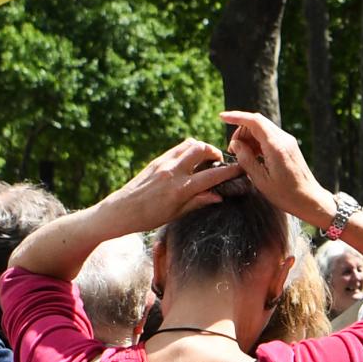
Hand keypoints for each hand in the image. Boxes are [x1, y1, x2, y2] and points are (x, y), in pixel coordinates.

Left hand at [115, 138, 236, 230]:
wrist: (121, 210)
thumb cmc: (148, 217)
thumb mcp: (176, 214)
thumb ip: (198, 202)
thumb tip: (219, 196)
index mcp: (180, 189)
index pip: (212, 175)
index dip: (229, 171)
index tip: (241, 168)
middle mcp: (173, 172)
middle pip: (202, 149)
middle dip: (214, 152)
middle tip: (218, 161)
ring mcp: (164, 163)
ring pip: (190, 143)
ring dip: (201, 147)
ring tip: (204, 159)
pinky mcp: (157, 160)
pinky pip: (178, 148)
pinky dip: (188, 149)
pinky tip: (189, 160)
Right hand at [222, 111, 332, 225]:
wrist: (310, 200)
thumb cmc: (286, 195)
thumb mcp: (261, 180)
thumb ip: (246, 159)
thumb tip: (236, 144)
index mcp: (276, 146)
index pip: (254, 121)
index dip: (236, 116)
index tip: (222, 117)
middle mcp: (284, 139)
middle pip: (257, 123)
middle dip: (241, 131)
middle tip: (232, 150)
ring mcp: (288, 141)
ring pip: (263, 128)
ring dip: (249, 137)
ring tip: (241, 156)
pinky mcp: (290, 146)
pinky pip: (270, 136)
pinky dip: (257, 141)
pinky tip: (253, 156)